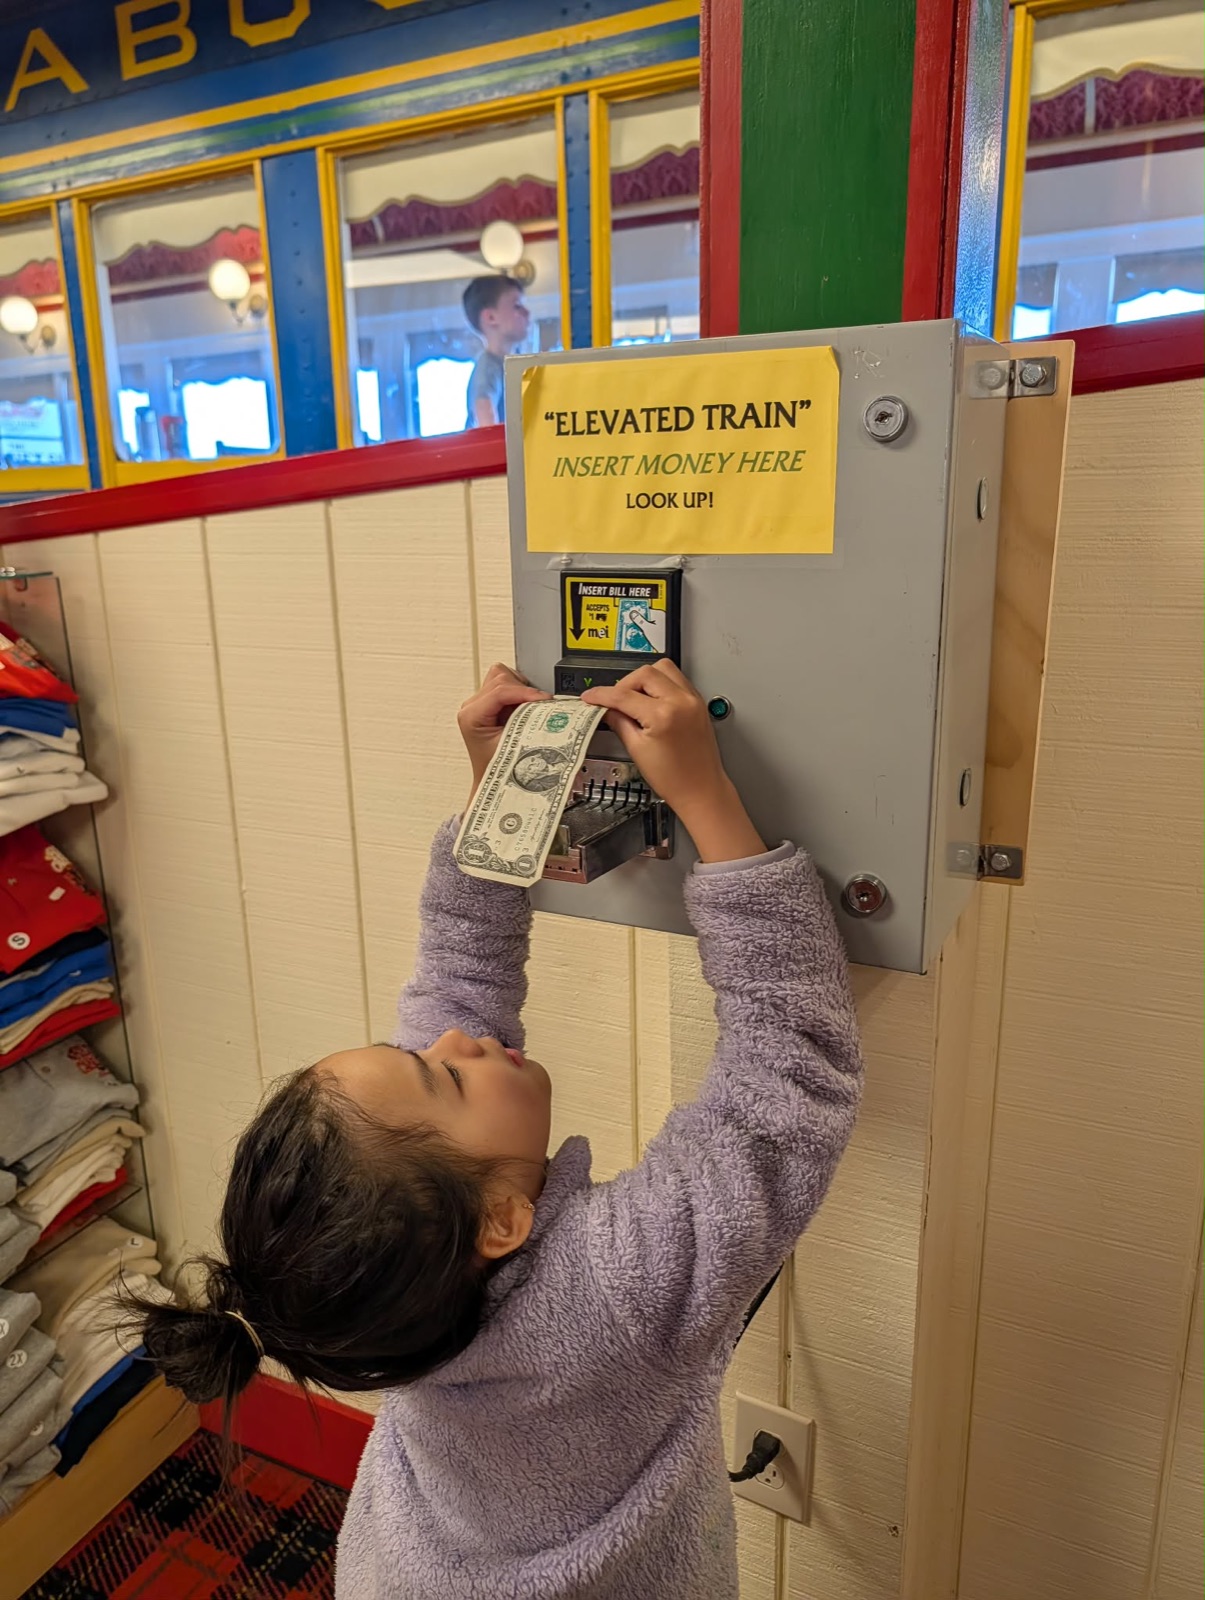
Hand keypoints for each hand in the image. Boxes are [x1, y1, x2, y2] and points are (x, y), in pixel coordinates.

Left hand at [459, 665, 550, 793]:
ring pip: (503, 677)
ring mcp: (480, 704)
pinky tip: (526, 709)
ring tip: (532, 707)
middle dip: (523, 689)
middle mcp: (472, 707)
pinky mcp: (490, 704)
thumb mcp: (514, 746)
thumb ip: (528, 723)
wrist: (493, 782)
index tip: (544, 699)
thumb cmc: (499, 769)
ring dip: (521, 689)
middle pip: (500, 678)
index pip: (499, 690)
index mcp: (471, 715)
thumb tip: (547, 707)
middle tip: (540, 705)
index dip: (525, 691)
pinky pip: (508, 686)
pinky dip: (521, 692)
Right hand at [582, 662, 764, 861]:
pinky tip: (652, 700)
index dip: (602, 695)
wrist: (701, 790)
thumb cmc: (674, 779)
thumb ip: (619, 722)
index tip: (590, 697)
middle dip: (624, 684)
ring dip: (644, 679)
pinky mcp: (698, 702)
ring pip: (663, 668)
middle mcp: (681, 701)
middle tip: (613, 701)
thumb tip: (606, 709)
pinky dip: (661, 683)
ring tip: (634, 699)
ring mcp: (692, 699)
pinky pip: (677, 678)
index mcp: (663, 715)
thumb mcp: (636, 750)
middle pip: (644, 673)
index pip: (624, 695)